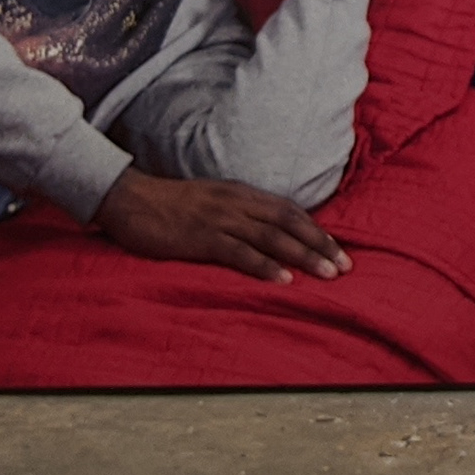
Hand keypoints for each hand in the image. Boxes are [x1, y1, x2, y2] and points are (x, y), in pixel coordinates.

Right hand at [90, 166, 349, 281]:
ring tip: (327, 274)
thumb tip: (267, 232)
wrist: (128, 198)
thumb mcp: (212, 201)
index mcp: (241, 194)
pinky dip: (264, 265)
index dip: (317, 230)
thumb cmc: (169, 205)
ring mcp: (220, 219)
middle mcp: (237, 203)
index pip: (290, 211)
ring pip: (272, 237)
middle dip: (321, 244)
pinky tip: (283, 279)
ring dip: (303, 256)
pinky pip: (239, 252)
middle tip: (346, 267)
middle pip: (289, 223)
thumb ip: (239, 213)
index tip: (338, 249)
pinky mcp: (201, 237)